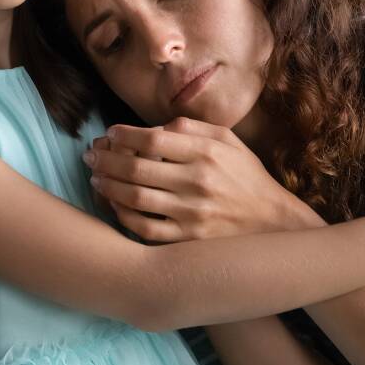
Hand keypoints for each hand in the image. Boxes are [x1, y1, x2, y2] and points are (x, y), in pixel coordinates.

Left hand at [84, 117, 318, 241]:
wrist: (273, 222)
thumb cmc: (245, 176)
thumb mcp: (228, 141)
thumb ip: (192, 127)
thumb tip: (155, 125)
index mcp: (207, 152)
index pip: (153, 138)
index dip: (124, 135)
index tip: (110, 133)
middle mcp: (198, 182)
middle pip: (137, 168)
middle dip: (106, 159)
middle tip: (91, 155)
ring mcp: (192, 213)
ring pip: (135, 198)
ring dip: (108, 186)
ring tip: (95, 178)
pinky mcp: (188, 239)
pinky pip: (144, 228)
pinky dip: (123, 215)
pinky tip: (114, 204)